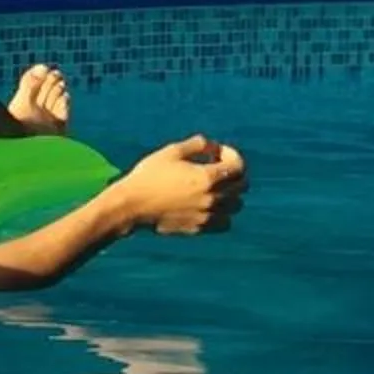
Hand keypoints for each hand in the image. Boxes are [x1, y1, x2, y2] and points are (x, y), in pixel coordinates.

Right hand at [116, 135, 247, 236]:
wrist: (132, 206)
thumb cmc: (149, 176)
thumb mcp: (171, 151)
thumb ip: (197, 144)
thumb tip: (212, 146)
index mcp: (208, 177)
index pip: (239, 166)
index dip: (232, 155)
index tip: (217, 152)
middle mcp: (213, 198)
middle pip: (242, 186)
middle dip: (233, 173)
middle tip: (216, 167)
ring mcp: (207, 216)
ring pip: (236, 206)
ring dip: (231, 194)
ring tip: (214, 187)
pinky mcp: (199, 228)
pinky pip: (225, 223)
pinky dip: (223, 214)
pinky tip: (209, 205)